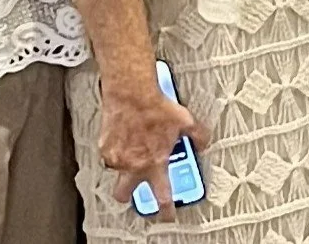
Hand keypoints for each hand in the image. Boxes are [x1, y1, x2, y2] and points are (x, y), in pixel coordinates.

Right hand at [100, 81, 209, 221]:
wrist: (132, 92)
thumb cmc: (156, 106)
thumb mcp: (185, 121)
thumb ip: (197, 136)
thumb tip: (203, 142)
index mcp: (155, 163)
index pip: (162, 196)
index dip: (165, 210)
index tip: (167, 216)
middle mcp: (134, 165)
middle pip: (124, 195)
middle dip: (128, 195)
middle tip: (133, 188)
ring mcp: (117, 157)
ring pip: (116, 172)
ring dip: (122, 165)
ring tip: (129, 148)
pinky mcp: (105, 146)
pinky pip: (108, 153)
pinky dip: (115, 147)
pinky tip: (122, 134)